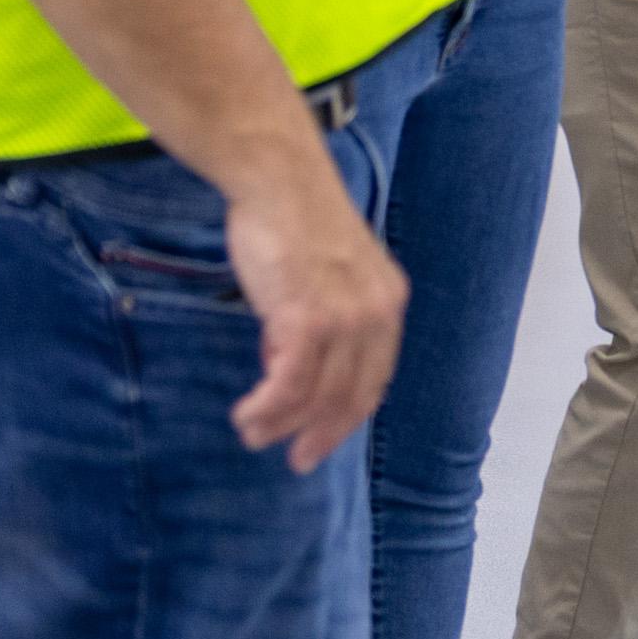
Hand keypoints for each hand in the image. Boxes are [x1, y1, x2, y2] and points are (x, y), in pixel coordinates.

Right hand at [221, 143, 407, 470]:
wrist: (278, 179)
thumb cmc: (294, 219)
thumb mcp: (330, 271)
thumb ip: (326, 314)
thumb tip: (292, 361)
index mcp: (389, 301)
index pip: (376, 376)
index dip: (350, 414)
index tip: (326, 437)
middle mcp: (377, 313)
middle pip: (354, 396)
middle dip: (323, 434)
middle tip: (298, 459)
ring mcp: (345, 317)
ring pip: (318, 396)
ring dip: (283, 425)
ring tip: (255, 435)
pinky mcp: (308, 317)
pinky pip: (290, 384)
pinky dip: (268, 408)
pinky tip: (249, 414)